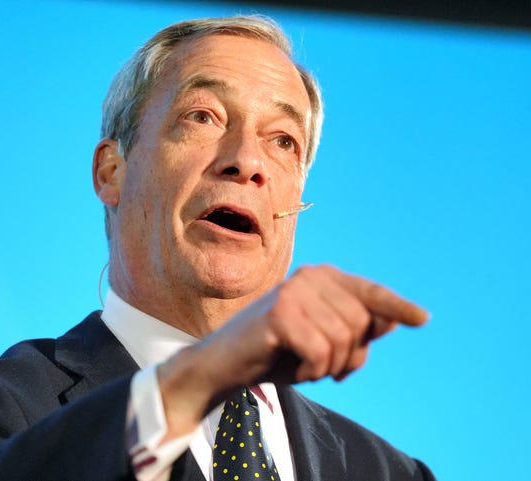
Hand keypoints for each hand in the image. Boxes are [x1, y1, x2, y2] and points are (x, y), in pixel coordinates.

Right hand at [157, 264, 428, 439]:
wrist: (226, 364)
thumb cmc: (277, 352)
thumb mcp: (322, 341)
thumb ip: (354, 329)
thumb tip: (391, 321)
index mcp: (321, 278)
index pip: (369, 292)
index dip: (397, 307)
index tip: (423, 319)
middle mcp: (309, 277)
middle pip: (362, 323)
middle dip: (349, 355)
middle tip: (324, 366)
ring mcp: (294, 292)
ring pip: (344, 339)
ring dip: (328, 365)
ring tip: (305, 365)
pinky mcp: (280, 313)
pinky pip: (321, 351)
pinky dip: (312, 371)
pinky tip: (295, 368)